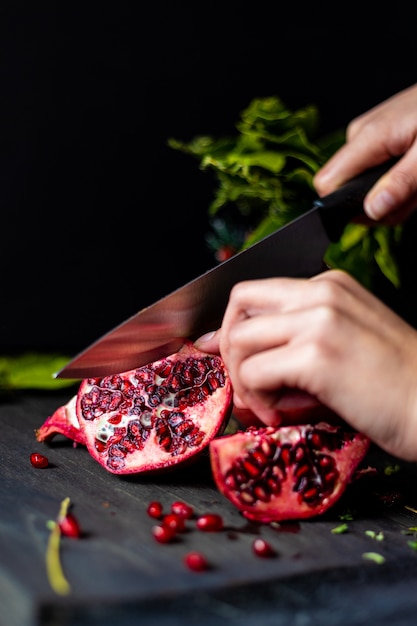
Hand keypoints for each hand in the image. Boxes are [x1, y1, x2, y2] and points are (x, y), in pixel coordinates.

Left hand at [196, 270, 416, 460]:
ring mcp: (320, 320)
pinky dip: (258, 398)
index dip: (235, 327)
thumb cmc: (395, 385)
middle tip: (248, 383)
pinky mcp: (318, 354)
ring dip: (244, 380)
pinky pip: (254, 371)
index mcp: (330, 286)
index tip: (232, 358)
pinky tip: (282, 414)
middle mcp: (322, 293)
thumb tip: (228, 348)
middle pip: (240, 304)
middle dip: (229, 346)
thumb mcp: (343, 344)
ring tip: (270, 406)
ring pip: (239, 340)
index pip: (258, 294)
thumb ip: (293, 340)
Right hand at [314, 83, 416, 224]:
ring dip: (396, 196)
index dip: (347, 207)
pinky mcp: (379, 140)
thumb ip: (402, 183)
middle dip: (384, 204)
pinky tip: (416, 174)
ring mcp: (368, 138)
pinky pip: (376, 174)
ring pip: (365, 187)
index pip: (327, 184)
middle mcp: (360, 136)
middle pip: (348, 191)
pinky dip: (398, 182)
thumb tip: (372, 210)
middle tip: (416, 195)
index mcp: (368, 136)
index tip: (382, 211)